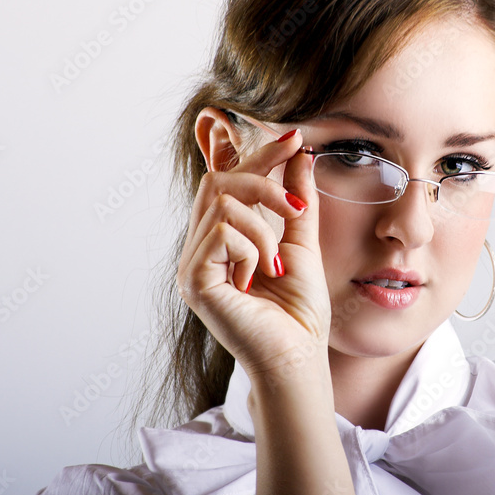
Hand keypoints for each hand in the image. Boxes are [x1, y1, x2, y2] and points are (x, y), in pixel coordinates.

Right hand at [176, 129, 330, 381]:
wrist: (297, 358)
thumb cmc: (298, 312)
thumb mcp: (302, 243)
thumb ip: (297, 200)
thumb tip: (299, 153)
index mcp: (220, 240)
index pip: (225, 180)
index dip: (254, 153)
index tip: (293, 136)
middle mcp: (199, 249)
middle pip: (217, 181)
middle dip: (263, 178)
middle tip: (295, 205)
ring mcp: (192, 265)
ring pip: (222, 203)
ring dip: (264, 226)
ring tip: (277, 263)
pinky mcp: (194, 280)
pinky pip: (222, 233)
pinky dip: (253, 248)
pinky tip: (259, 277)